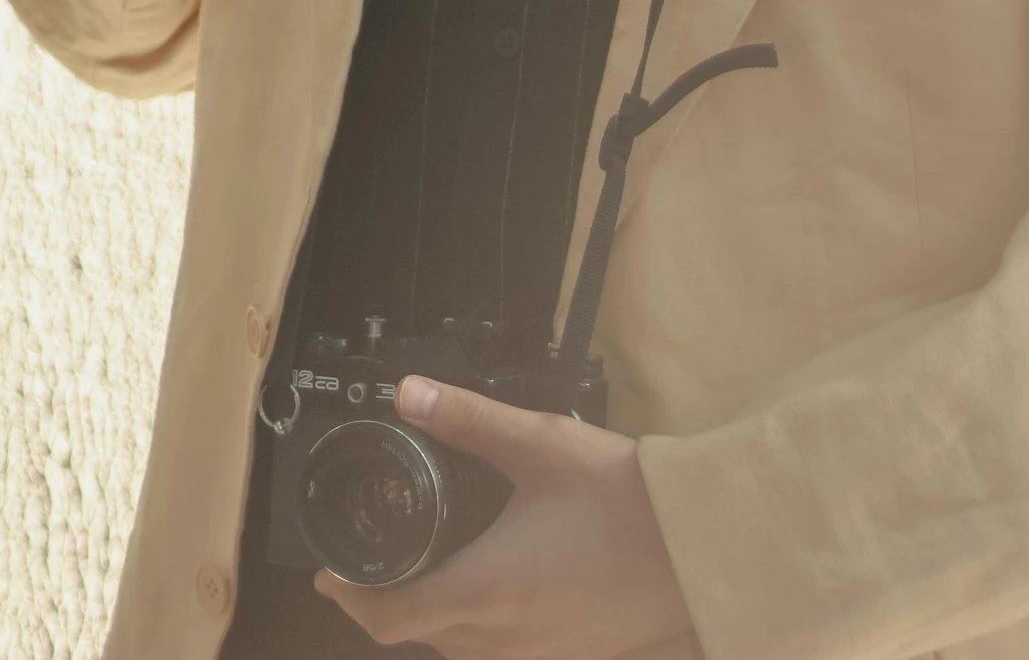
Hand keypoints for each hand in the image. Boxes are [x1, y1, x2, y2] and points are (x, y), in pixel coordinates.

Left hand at [315, 377, 694, 659]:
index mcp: (483, 590)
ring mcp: (541, 654)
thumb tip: (409, 394)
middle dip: (392, 604)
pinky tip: (504, 590)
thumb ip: (467, 419)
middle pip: (422, 637)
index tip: (330, 574)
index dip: (347, 599)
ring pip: (465, 651)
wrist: (699, 544)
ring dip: (439, 620)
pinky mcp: (574, 655)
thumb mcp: (538, 444)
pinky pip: (507, 655)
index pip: (387, 618)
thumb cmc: (623, 498)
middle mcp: (503, 637)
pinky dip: (484, 631)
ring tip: (438, 572)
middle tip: (384, 562)